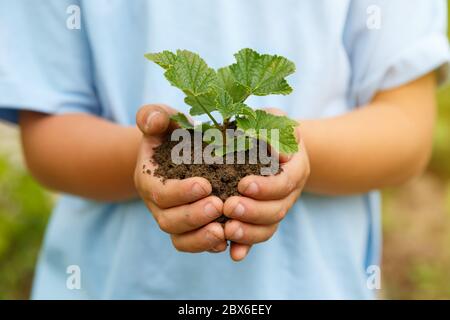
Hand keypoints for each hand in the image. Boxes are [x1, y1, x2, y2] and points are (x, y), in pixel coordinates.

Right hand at [134, 104, 226, 252]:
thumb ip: (154, 116)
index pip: (160, 193)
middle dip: (193, 216)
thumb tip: (153, 121)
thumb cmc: (171, 133)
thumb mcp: (162, 119)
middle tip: (218, 206)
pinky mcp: (190, 229)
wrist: (177, 152)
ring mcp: (173, 219)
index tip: (205, 184)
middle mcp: (158, 205)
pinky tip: (229, 240)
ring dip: (201, 238)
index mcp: (149, 180)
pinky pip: (194, 244)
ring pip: (181, 239)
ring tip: (224, 230)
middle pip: (169, 221)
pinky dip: (209, 245)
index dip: (180, 192)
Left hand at [223, 108, 309, 260]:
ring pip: (270, 226)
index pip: (286, 181)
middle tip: (229, 208)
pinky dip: (247, 245)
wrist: (275, 145)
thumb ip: (271, 128)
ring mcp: (278, 206)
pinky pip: (259, 235)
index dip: (267, 187)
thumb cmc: (269, 127)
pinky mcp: (265, 218)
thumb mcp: (272, 119)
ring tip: (227, 230)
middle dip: (254, 211)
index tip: (243, 185)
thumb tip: (270, 147)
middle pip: (279, 209)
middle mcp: (290, 191)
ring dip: (250, 231)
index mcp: (295, 167)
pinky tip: (234, 253)